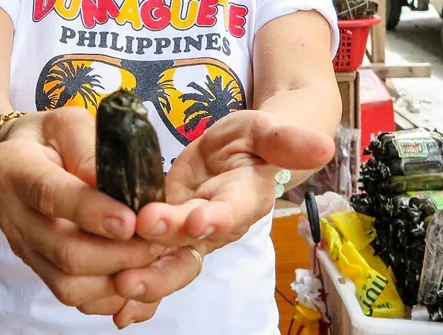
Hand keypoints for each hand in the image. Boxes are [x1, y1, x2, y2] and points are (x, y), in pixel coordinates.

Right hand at [0, 107, 164, 319]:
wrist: (19, 155)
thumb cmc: (53, 137)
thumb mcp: (71, 124)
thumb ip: (92, 151)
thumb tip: (123, 188)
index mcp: (14, 168)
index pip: (51, 195)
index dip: (92, 212)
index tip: (131, 221)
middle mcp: (12, 215)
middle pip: (64, 251)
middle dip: (118, 253)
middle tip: (157, 242)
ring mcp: (23, 248)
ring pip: (68, 285)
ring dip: (116, 277)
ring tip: (151, 258)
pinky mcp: (38, 268)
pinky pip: (72, 296)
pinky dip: (109, 295)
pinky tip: (136, 275)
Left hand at [109, 111, 334, 312]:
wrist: (238, 156)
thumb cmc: (251, 141)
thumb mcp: (264, 129)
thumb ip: (285, 138)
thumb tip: (324, 145)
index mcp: (244, 198)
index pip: (231, 211)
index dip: (215, 218)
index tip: (196, 220)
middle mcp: (218, 225)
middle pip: (194, 248)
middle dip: (166, 261)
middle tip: (136, 261)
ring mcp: (192, 236)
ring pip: (172, 264)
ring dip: (147, 279)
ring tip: (120, 287)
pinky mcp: (168, 238)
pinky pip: (156, 268)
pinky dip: (141, 294)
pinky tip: (119, 313)